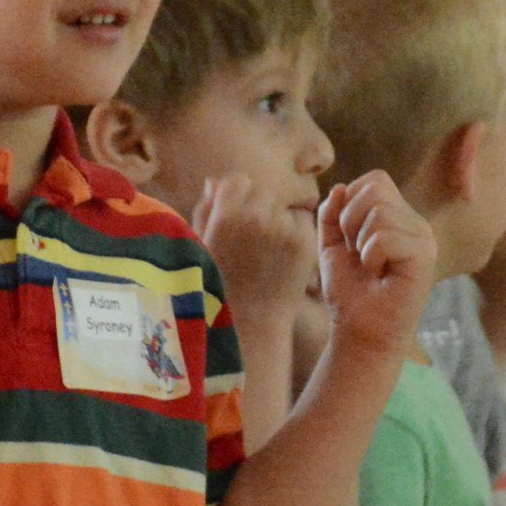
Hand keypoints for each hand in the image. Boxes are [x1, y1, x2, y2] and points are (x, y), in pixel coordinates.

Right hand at [196, 174, 316, 340]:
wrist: (251, 325)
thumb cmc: (216, 289)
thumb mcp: (199, 247)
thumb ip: (205, 210)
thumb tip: (214, 182)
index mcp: (225, 216)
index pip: (238, 181)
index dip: (236, 196)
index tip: (234, 215)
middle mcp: (256, 217)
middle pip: (263, 192)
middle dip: (257, 208)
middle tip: (252, 238)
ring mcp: (284, 229)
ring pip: (283, 208)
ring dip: (276, 221)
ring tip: (266, 253)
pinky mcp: (305, 243)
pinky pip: (301, 223)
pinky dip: (294, 234)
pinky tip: (280, 259)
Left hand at [317, 171, 433, 359]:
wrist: (358, 330)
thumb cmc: (349, 292)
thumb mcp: (331, 246)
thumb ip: (331, 214)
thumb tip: (340, 187)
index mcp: (397, 216)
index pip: (374, 180)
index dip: (350, 204)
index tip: (348, 240)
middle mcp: (414, 222)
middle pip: (375, 190)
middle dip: (351, 221)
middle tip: (357, 254)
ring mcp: (422, 237)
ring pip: (379, 211)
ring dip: (361, 243)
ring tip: (370, 266)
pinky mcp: (424, 255)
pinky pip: (385, 236)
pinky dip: (371, 256)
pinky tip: (380, 274)